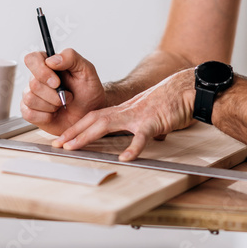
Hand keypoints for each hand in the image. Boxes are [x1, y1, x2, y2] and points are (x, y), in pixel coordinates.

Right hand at [20, 48, 106, 134]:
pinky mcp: (30, 112)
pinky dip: (46, 116)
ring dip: (52, 105)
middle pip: (33, 82)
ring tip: (63, 104)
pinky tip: (55, 114)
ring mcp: (32, 95)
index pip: (32, 59)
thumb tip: (51, 60)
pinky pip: (29, 114)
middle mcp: (37, 79)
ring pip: (30, 98)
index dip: (41, 70)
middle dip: (54, 94)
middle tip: (68, 96)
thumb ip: (71, 57)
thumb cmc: (88, 92)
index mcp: (48, 64)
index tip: (57, 82)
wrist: (90, 115)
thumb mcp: (87, 70)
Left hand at [52, 68, 195, 159]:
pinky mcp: (154, 122)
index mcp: (124, 110)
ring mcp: (139, 116)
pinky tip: (125, 158)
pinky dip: (133, 147)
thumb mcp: (148, 112)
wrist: (188, 89)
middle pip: (94, 119)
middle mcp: (127, 111)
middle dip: (74, 132)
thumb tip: (136, 137)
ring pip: (107, 124)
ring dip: (87, 136)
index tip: (63, 138)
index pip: (95, 117)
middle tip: (58, 144)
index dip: (77, 127)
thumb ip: (138, 123)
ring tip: (74, 148)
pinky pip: (141, 136)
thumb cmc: (171, 101)